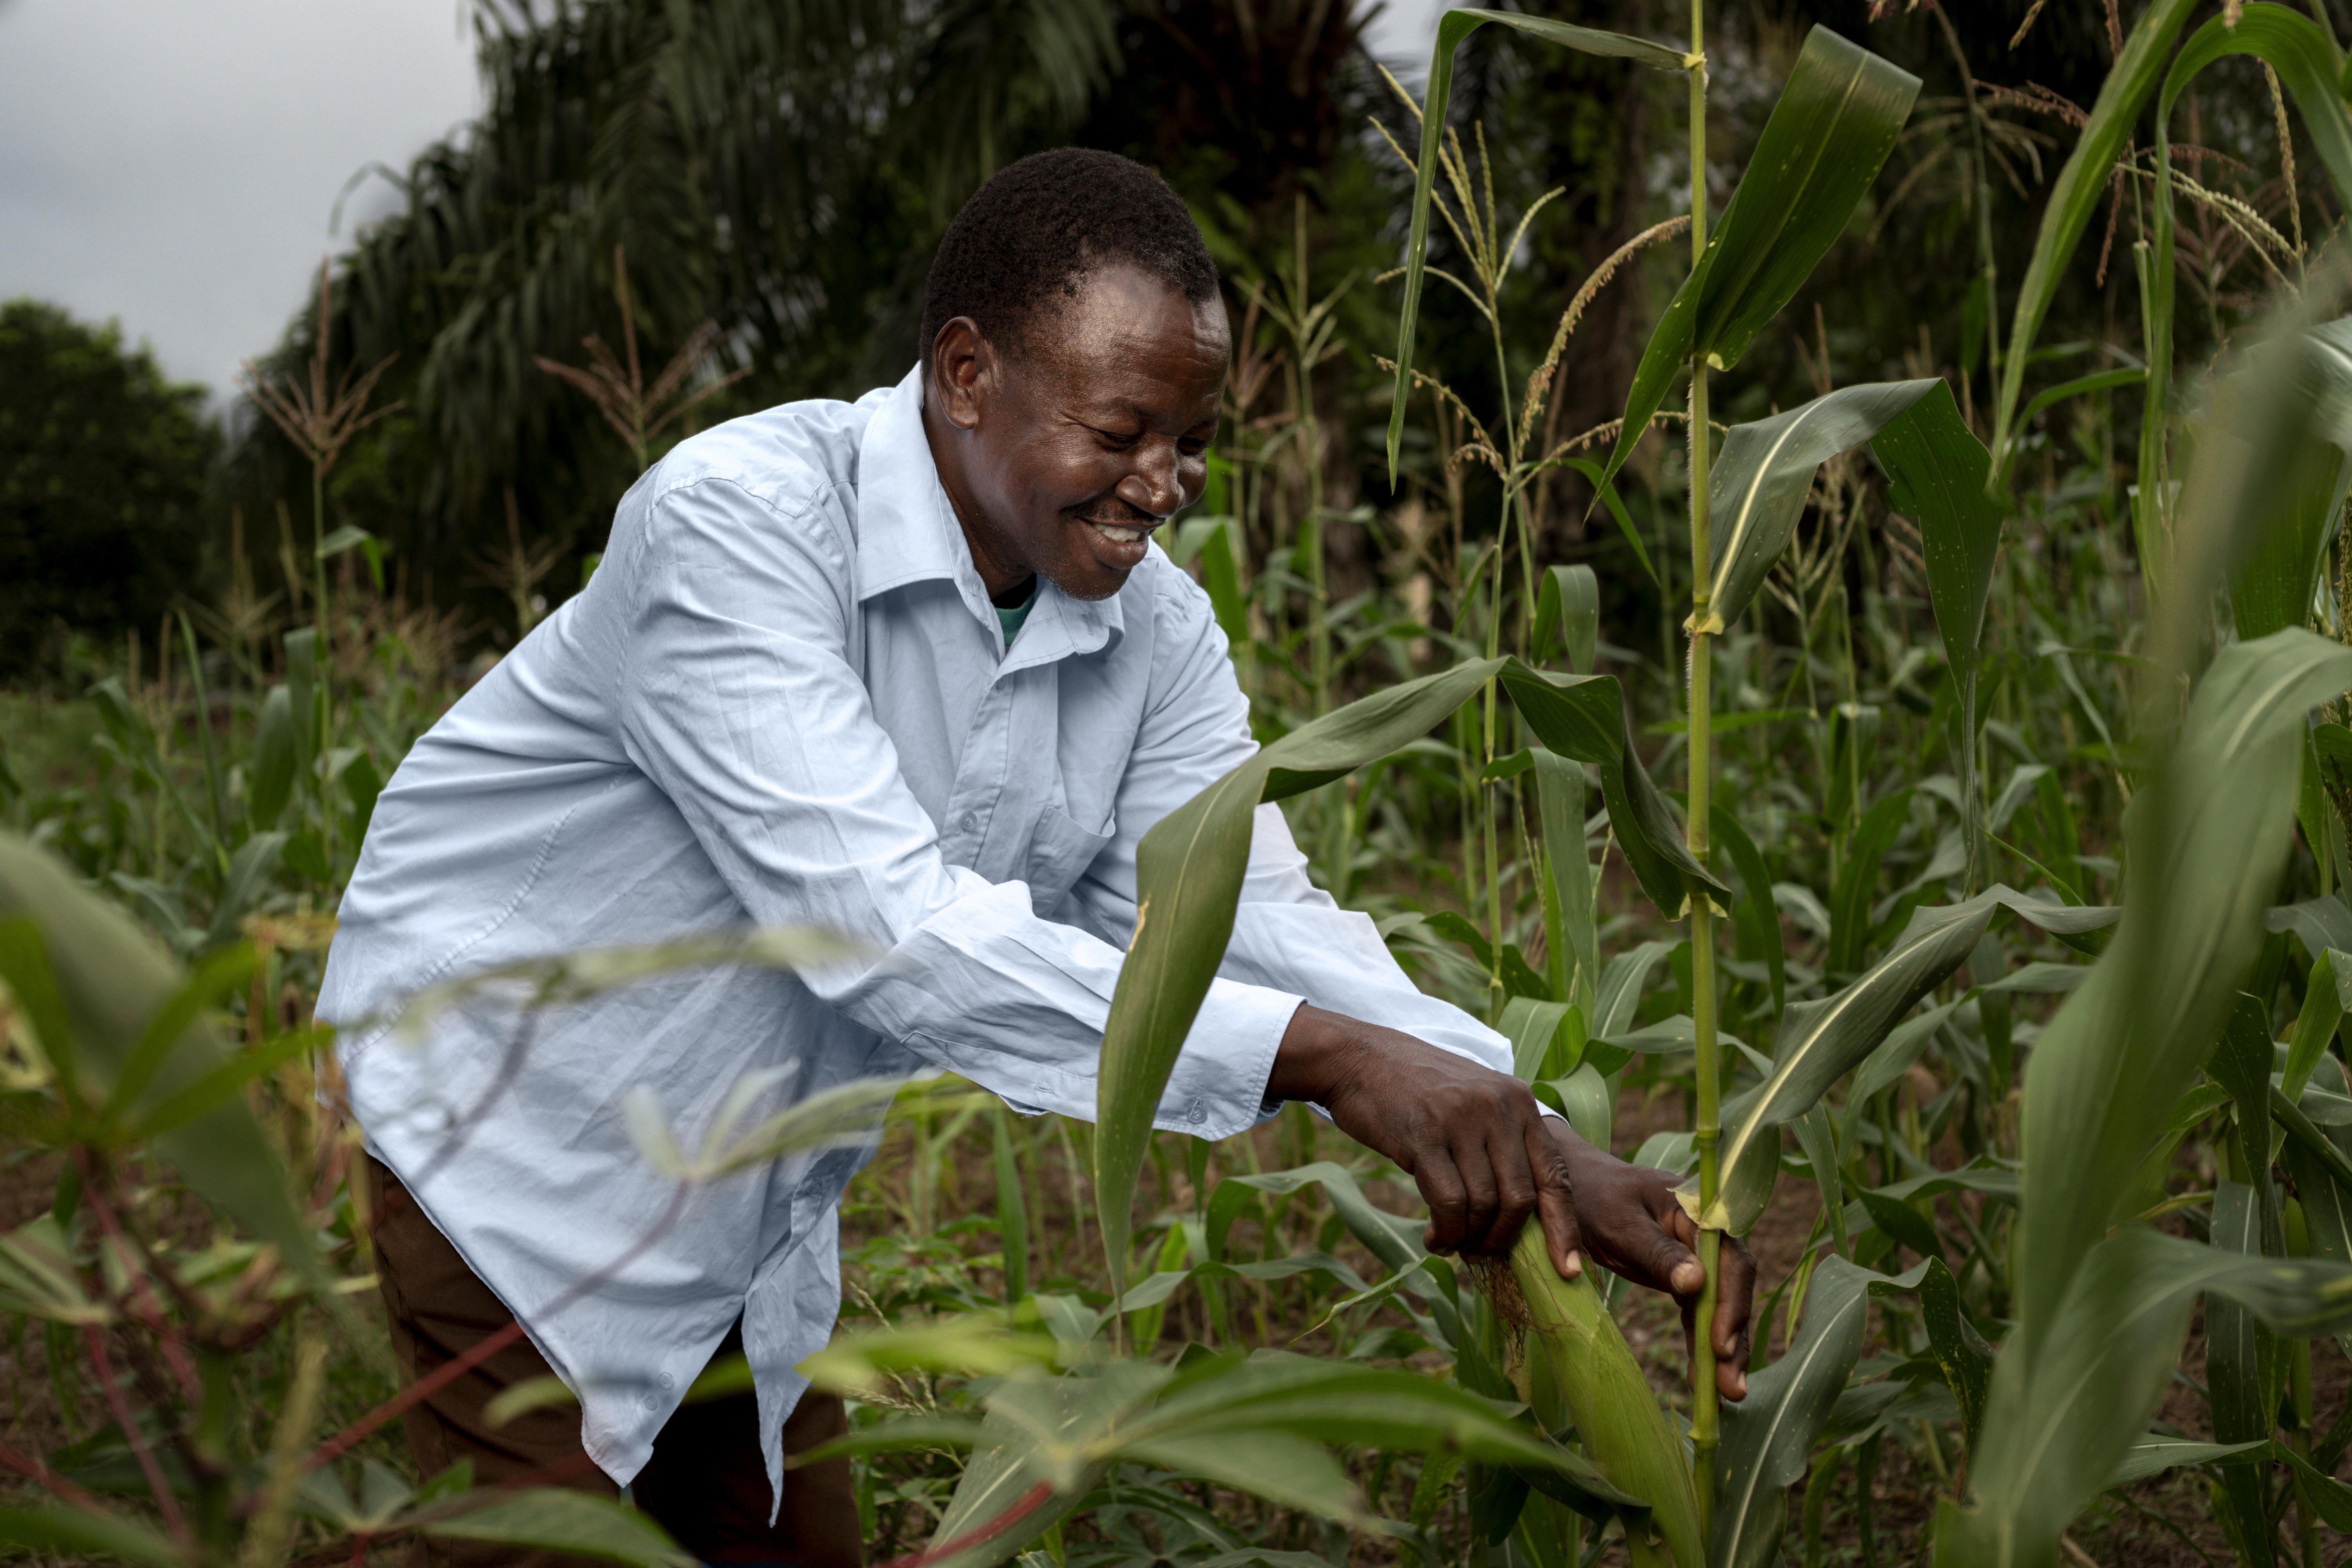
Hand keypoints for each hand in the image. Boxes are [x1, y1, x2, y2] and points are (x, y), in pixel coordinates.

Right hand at [1267, 1005, 1576, 1261]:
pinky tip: (1435, 1237)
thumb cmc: (1418, 1090)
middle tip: (1482, 1252)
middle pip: (1521, 1198)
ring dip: (1469, 1238)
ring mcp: (1462, 1120)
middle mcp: (1498, 1107)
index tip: (1567, 1269)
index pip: (1556, 1175)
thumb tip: (1520, 1216)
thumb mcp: (1474, 1101)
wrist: (1359, 1058)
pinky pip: (1449, 1203)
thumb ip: (1503, 1144)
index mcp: (1519, 1101)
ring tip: (1452, 1242)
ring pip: (1484, 1205)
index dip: (1564, 1228)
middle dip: (1504, 1239)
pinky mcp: (1425, 1136)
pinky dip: (1446, 1232)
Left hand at [1544, 1119, 1755, 1399]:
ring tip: (1725, 1396)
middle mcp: (1705, 1234)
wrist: (1569, 1187)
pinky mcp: (1681, 1276)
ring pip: (1718, 1306)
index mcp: (1698, 1211)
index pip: (1729, 1261)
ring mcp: (1695, 1257)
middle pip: (1731, 1288)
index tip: (1719, 1344)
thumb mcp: (1619, 1224)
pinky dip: (1700, 1343)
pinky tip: (1703, 1378)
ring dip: (1722, 1350)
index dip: (1730, 1303)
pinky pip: (1697, 1312)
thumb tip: (1697, 1282)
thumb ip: (1657, 1252)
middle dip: (1732, 1337)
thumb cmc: (1590, 1197)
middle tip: (1731, 1387)